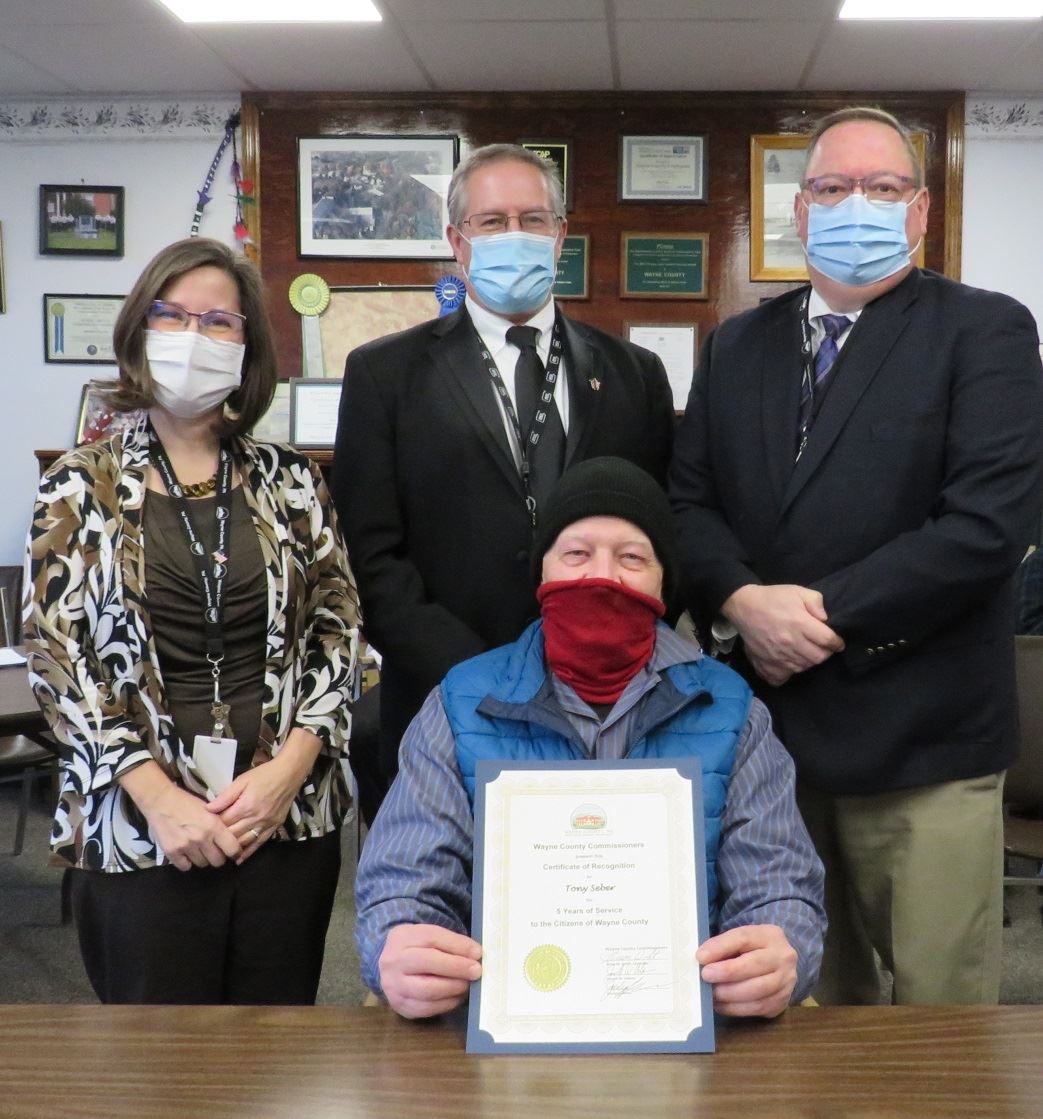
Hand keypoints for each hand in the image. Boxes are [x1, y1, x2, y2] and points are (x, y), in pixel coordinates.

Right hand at [138, 781, 241, 871]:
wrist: (161, 801)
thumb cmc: (188, 803)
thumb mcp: (210, 810)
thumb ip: (220, 826)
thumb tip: (233, 841)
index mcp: (214, 826)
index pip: (232, 849)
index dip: (234, 853)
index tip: (231, 852)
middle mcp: (202, 838)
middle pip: (218, 861)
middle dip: (217, 857)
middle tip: (212, 850)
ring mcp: (186, 846)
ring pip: (202, 864)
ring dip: (201, 858)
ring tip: (197, 848)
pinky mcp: (172, 852)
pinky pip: (185, 867)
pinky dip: (186, 862)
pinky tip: (185, 852)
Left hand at [207, 727, 322, 862]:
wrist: (289, 773)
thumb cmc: (264, 774)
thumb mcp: (242, 780)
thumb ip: (226, 796)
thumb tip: (208, 809)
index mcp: (245, 806)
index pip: (224, 823)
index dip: (212, 827)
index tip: (204, 829)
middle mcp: (255, 818)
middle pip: (232, 835)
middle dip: (219, 840)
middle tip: (208, 843)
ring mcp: (266, 824)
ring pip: (245, 842)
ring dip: (232, 849)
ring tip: (219, 854)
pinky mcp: (274, 827)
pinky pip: (259, 843)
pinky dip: (249, 852)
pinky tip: (239, 859)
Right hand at [379, 924, 481, 1018]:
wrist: (391, 969)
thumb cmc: (417, 950)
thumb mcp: (429, 937)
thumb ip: (451, 942)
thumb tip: (476, 955)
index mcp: (402, 937)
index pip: (432, 938)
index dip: (457, 945)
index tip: (478, 952)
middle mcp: (394, 961)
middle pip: (427, 962)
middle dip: (456, 967)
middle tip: (476, 971)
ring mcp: (394, 986)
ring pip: (427, 989)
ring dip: (454, 988)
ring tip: (467, 985)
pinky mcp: (400, 1006)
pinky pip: (427, 1008)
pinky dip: (447, 1003)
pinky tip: (458, 997)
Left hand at [697, 924, 797, 1017]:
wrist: (780, 965)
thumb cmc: (753, 951)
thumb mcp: (741, 941)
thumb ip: (724, 947)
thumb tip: (702, 960)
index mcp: (769, 935)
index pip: (744, 938)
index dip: (721, 947)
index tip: (701, 956)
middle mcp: (782, 957)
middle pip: (754, 964)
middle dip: (727, 972)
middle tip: (706, 976)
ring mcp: (786, 981)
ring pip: (758, 989)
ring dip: (730, 994)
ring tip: (712, 993)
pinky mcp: (782, 1002)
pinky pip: (758, 1007)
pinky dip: (736, 1008)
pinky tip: (721, 1005)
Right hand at [722, 584, 843, 682]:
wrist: (744, 606)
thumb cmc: (773, 598)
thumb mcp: (797, 591)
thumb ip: (816, 602)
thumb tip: (825, 619)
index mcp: (800, 624)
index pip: (828, 640)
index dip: (837, 642)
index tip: (837, 642)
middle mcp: (791, 642)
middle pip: (818, 657)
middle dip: (825, 653)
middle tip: (822, 647)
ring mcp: (778, 655)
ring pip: (804, 667)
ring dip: (809, 661)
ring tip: (806, 652)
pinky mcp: (766, 663)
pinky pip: (783, 677)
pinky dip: (789, 673)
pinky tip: (790, 664)